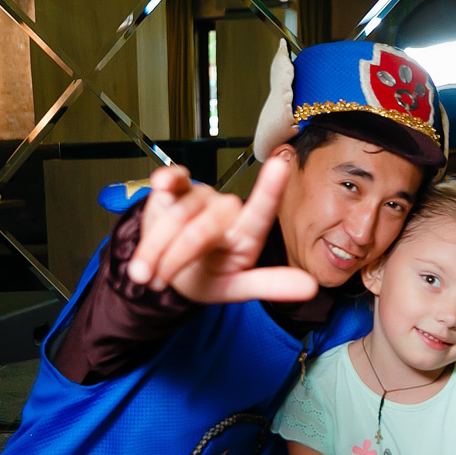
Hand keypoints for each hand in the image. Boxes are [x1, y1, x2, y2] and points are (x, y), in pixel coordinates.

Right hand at [126, 159, 318, 304]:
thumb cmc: (204, 277)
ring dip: (152, 249)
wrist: (165, 270)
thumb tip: (311, 287)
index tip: (281, 165)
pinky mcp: (177, 187)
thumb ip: (268, 285)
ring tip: (144, 274)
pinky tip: (162, 184)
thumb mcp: (233, 288)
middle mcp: (227, 211)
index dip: (269, 191)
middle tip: (156, 282)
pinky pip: (172, 180)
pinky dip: (165, 183)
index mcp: (247, 235)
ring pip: (176, 216)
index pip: (260, 213)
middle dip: (173, 260)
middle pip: (200, 231)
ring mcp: (202, 197)